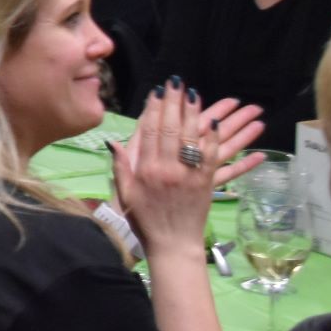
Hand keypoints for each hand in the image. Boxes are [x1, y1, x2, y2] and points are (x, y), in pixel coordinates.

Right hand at [112, 84, 264, 257]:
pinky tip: (217, 124)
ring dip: (196, 115)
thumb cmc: (146, 220)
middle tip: (178, 84)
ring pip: (194, 139)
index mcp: (147, 170)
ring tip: (197, 95)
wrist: (173, 246)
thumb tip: (113, 143)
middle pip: (173, 130)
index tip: (158, 92)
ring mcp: (190, 176)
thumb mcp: (126, 194)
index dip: (155, 109)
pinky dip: (214, 139)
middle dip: (175, 104)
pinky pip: (212, 156)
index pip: (151, 132)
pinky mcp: (206, 183)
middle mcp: (169, 169)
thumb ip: (121, 167)